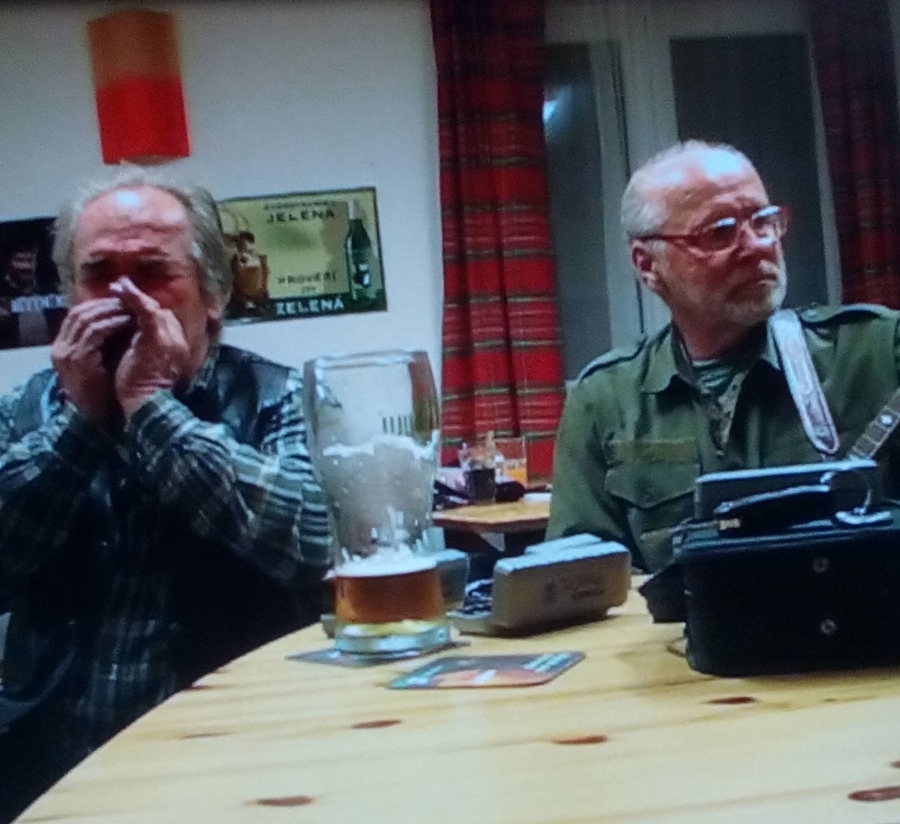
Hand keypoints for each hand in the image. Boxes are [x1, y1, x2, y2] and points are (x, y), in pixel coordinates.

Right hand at [51, 297, 131, 424]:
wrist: (96, 417)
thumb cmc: (104, 390)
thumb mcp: (100, 362)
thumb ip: (105, 343)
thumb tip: (126, 320)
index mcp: (64, 347)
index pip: (78, 315)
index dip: (100, 305)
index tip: (122, 301)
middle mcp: (60, 347)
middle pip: (80, 312)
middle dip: (106, 304)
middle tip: (129, 299)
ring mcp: (67, 353)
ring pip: (86, 318)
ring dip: (110, 310)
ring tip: (131, 307)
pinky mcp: (78, 359)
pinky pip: (95, 332)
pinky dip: (112, 323)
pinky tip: (129, 320)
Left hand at [109, 277, 191, 418]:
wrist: (145, 404)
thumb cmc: (140, 389)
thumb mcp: (146, 364)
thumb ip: (146, 348)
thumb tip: (132, 335)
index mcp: (178, 349)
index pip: (166, 322)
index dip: (147, 310)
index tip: (130, 301)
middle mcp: (179, 342)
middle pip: (162, 313)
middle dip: (141, 301)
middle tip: (121, 286)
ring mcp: (170, 339)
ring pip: (154, 309)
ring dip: (135, 295)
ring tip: (118, 285)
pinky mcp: (156, 339)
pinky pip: (146, 312)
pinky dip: (134, 299)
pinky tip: (121, 290)